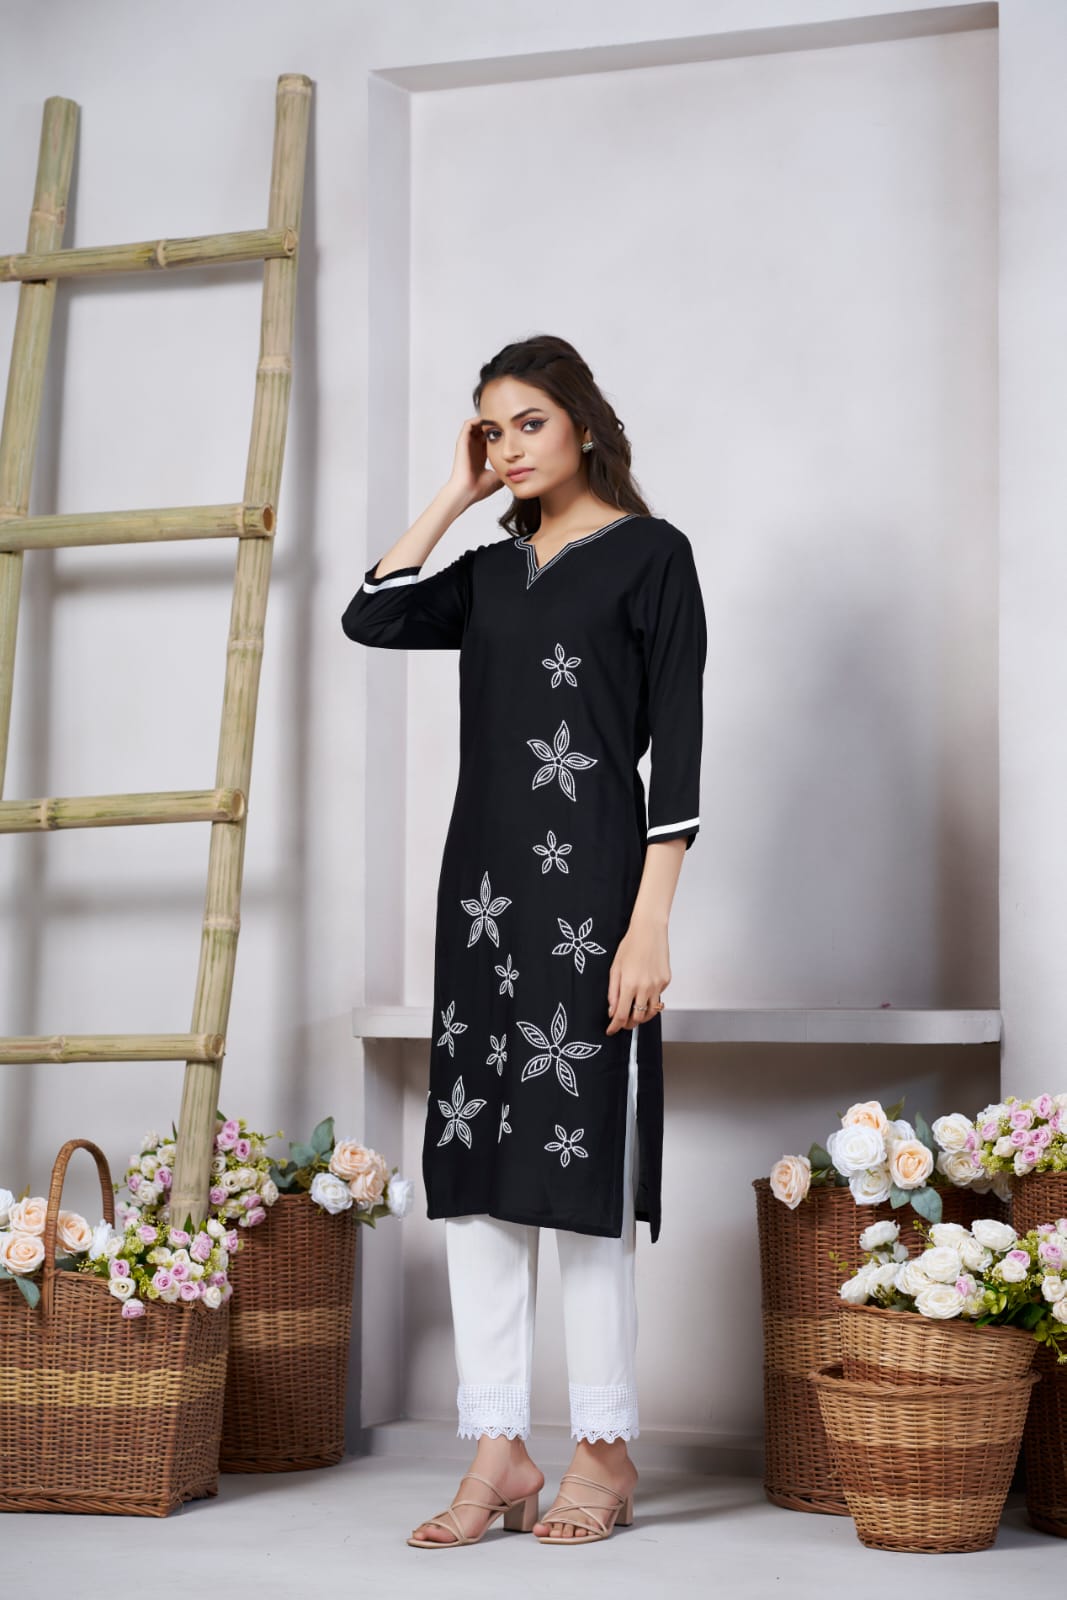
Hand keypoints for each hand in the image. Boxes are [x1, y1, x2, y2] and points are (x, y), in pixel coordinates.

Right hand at [444, 416, 507, 506]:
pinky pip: (469, 424)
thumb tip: (520, 468)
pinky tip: (489, 421)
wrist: (467, 492)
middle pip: (484, 431)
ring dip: (486, 421)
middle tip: (507, 421)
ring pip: (477, 425)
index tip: (512, 431)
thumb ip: (507, 469)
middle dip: (495, 425)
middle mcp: (474, 449)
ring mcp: (467, 445)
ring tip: (498, 418)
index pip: (491, 440)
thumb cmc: (479, 489)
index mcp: (481, 456)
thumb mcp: (499, 476)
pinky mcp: (462, 442)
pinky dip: (477, 420)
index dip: (500, 434)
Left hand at [606, 919, 669, 1034]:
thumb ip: (612, 992)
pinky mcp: (666, 981)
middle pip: (638, 1018)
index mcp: (629, 984)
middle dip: (629, 1024)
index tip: (611, 1030)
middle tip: (623, 1022)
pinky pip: (658, 998)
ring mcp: (658, 985)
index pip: (621, 1015)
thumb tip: (612, 1011)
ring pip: (651, 1012)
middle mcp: (645, 987)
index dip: (615, 1026)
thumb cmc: (630, 946)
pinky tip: (645, 992)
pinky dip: (650, 1000)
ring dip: (642, 1016)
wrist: (649, 931)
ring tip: (634, 1013)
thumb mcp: (615, 968)